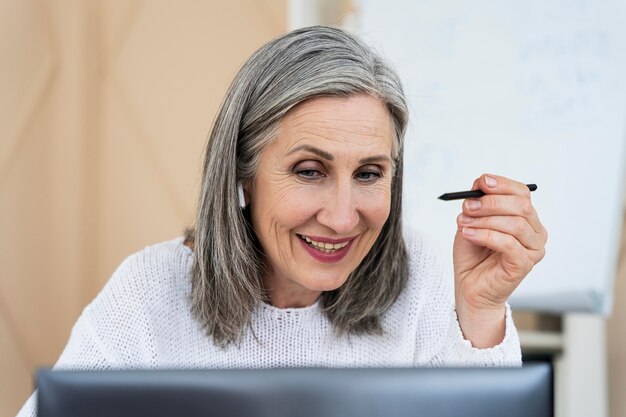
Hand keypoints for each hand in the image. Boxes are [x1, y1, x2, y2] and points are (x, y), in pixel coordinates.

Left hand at [453, 174, 546, 346]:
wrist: (470, 287)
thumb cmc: (473, 254)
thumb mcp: (471, 222)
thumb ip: (477, 204)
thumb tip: (479, 183)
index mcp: (526, 218)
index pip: (522, 193)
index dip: (502, 185)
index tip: (481, 181)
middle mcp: (536, 232)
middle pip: (521, 206)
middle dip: (491, 202)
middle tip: (467, 205)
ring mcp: (533, 249)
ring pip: (514, 224)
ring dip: (485, 220)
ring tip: (463, 223)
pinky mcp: (525, 264)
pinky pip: (508, 243)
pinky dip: (485, 235)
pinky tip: (468, 234)